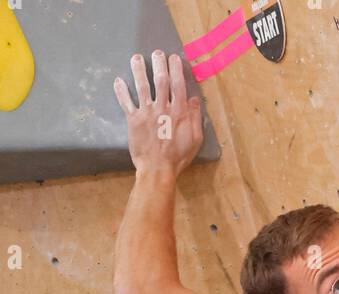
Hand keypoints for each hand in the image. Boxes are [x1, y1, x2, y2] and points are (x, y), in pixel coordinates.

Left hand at [114, 51, 203, 175]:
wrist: (158, 170)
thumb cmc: (178, 157)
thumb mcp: (195, 140)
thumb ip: (195, 119)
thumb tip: (194, 100)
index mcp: (179, 112)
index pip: (178, 84)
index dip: (176, 69)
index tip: (174, 58)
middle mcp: (162, 108)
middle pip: (160, 80)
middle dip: (159, 64)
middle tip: (157, 53)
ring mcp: (147, 113)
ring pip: (142, 86)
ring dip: (138, 70)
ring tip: (136, 58)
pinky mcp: (133, 120)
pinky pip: (125, 102)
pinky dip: (121, 91)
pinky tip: (118, 80)